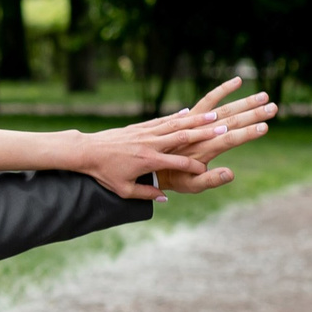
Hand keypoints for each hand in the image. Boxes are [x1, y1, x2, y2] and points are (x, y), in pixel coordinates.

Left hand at [80, 80, 276, 200]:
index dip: (194, 167)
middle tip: (225, 129)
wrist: (86, 151)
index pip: (178, 163)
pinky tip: (189, 112)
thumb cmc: (104, 173)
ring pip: (175, 125)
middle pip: (182, 137)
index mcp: (148, 161)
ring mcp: (145, 133)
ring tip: (215, 116)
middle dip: (204, 134)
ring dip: (196, 121)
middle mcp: (150, 144)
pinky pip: (162, 121)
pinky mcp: (139, 127)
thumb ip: (145, 195)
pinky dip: (176, 117)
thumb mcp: (123, 190)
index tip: (208, 169)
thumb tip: (164, 199)